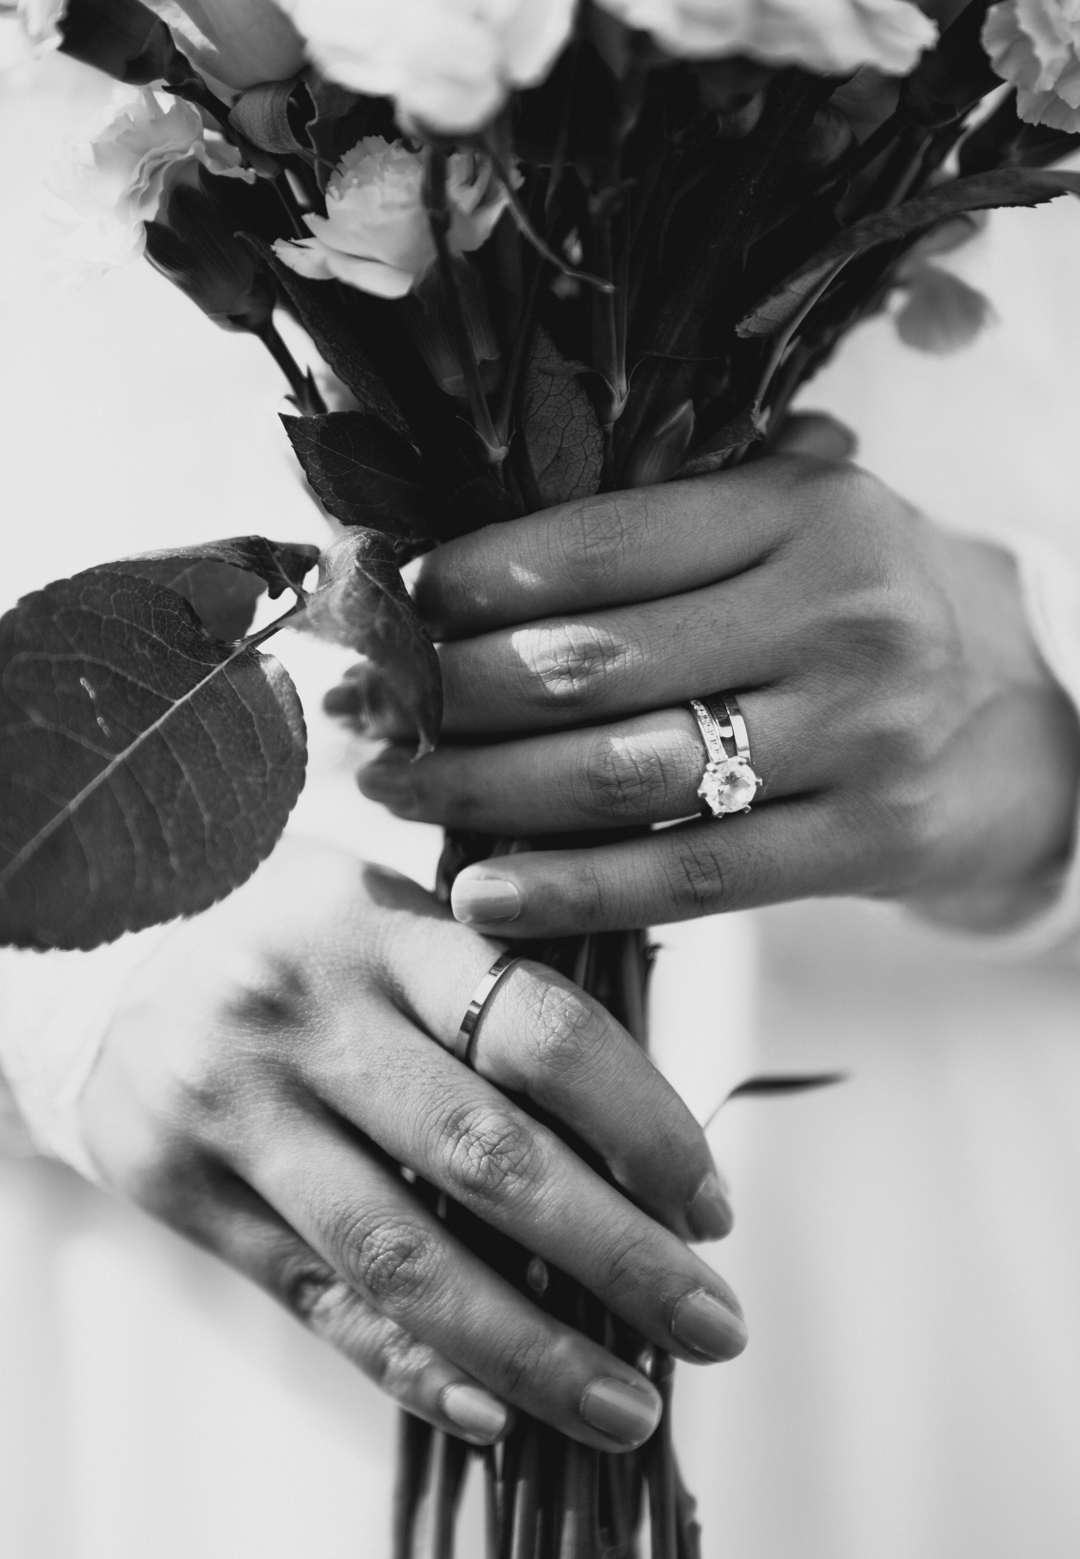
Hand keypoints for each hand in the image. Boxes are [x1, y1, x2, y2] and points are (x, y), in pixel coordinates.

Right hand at [80, 838, 744, 1452]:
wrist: (106, 955)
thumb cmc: (299, 939)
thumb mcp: (393, 917)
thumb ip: (500, 997)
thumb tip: (649, 1144)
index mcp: (381, 927)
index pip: (541, 1031)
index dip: (645, 1128)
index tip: (711, 1209)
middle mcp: (304, 1012)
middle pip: (485, 1155)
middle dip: (617, 1257)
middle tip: (713, 1325)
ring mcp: (233, 1105)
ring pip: (399, 1252)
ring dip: (529, 1346)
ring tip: (626, 1405)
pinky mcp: (179, 1186)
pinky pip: (313, 1297)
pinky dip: (410, 1365)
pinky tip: (494, 1409)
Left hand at [353, 456, 1079, 935]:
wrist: (1020, 722)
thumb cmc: (863, 611)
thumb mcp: (796, 528)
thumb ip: (670, 523)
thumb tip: (455, 559)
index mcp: (804, 506)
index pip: (599, 542)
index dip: (471, 581)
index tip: (388, 613)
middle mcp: (838, 609)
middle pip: (590, 661)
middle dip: (445, 694)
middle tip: (355, 712)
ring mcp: (860, 731)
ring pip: (622, 772)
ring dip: (479, 791)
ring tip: (388, 790)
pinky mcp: (870, 839)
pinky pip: (691, 875)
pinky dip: (573, 889)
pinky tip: (480, 895)